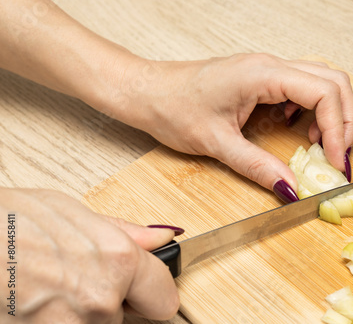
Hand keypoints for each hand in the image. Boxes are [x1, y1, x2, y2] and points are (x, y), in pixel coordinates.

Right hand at [0, 187, 178, 322]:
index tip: (142, 289)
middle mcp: (100, 303)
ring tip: (50, 290)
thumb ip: (123, 233)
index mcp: (117, 262)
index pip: (164, 297)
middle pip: (128, 317)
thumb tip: (160, 240)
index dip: (152, 290)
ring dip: (83, 314)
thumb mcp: (70, 212)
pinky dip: (60, 321)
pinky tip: (38, 304)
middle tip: (77, 280)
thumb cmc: (3, 223)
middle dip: (112, 301)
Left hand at [110, 54, 352, 196]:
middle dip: (345, 120)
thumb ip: (258, 166)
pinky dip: (312, 110)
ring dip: (331, 114)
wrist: (146, 91)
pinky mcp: (260, 79)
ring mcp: (266, 69)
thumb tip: (290, 189)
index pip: (323, 93)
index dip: (339, 129)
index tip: (336, 162)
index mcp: (263, 74)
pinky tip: (298, 130)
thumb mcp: (217, 143)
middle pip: (333, 82)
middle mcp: (270, 65)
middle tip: (338, 156)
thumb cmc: (172, 107)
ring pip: (321, 81)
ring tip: (320, 146)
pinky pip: (301, 87)